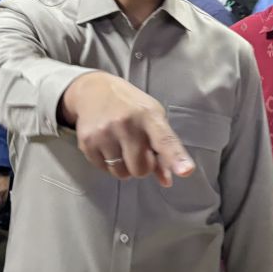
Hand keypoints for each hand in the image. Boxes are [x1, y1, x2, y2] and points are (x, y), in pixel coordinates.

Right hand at [61, 72, 194, 186]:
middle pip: (141, 169)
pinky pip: (103, 170)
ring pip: (121, 173)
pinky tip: (107, 144)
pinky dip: (108, 163)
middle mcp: (126, 124)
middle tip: (138, 149)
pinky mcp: (87, 142)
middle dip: (142, 165)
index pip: (165, 140)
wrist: (93, 90)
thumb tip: (167, 181)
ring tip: (121, 146)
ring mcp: (104, 133)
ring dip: (124, 166)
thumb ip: (162, 148)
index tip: (186, 171)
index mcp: (149, 115)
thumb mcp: (152, 117)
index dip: (176, 157)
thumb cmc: (130, 106)